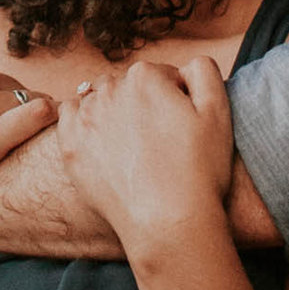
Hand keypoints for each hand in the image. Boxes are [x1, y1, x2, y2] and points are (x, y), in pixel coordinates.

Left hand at [60, 55, 232, 261]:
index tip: (181, 128)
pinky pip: (69, 119)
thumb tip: (185, 66)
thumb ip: (203, 71)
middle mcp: (109, 89)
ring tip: (133, 148)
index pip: (160, 77)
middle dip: (142, 105)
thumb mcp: (219, 112)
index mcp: (145, 76)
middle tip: (159, 142)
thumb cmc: (199, 171)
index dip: (174, 101)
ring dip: (113, 114)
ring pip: (98, 101)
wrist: (168, 223)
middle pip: (127, 87)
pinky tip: (101, 145)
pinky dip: (83, 125)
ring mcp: (85, 118)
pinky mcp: (69, 146)